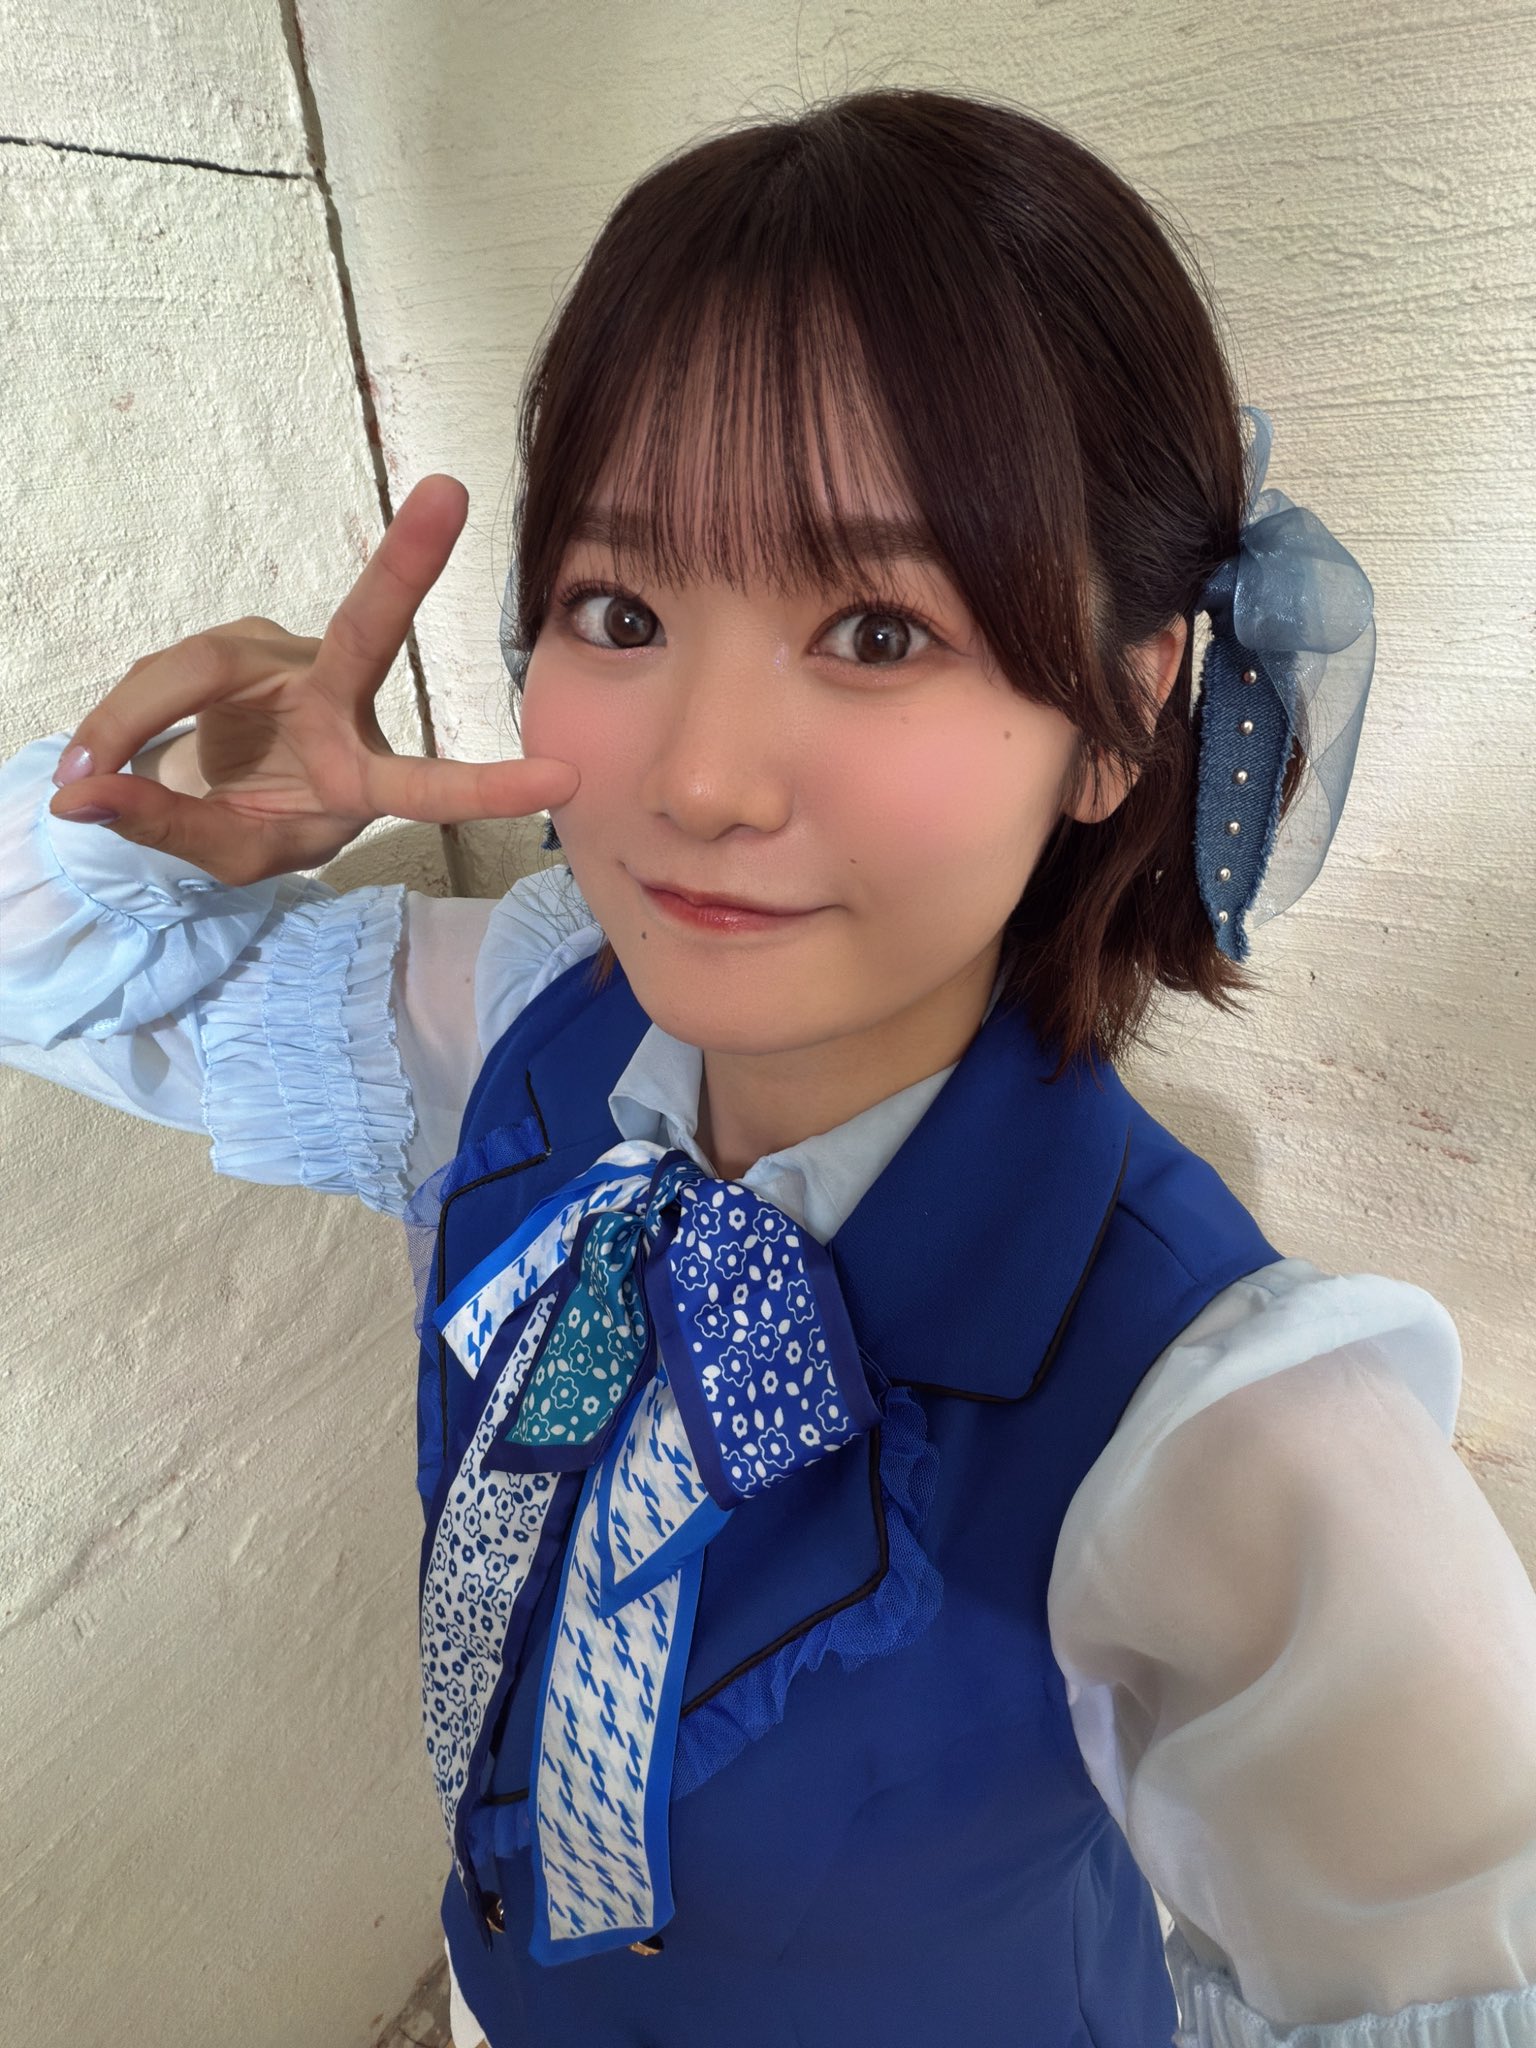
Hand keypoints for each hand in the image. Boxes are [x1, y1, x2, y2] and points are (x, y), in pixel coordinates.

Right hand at [47, 475, 578, 885]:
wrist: (216, 799)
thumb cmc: (253, 828)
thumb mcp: (222, 856)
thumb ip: (163, 828)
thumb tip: (78, 797)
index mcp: (361, 777)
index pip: (429, 784)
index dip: (490, 786)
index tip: (562, 779)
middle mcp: (338, 702)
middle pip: (367, 629)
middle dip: (407, 562)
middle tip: (449, 491)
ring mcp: (289, 660)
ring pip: (203, 665)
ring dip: (134, 719)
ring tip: (84, 771)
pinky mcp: (240, 643)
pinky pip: (167, 671)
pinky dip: (122, 717)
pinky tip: (93, 756)